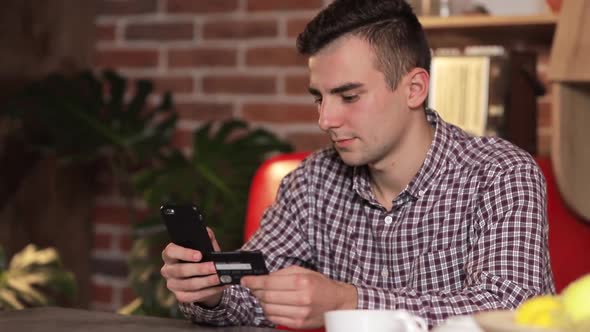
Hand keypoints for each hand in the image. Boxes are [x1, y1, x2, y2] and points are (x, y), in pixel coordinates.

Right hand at [160, 228, 227, 306]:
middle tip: (215, 267)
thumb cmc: (201, 260)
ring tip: (220, 277)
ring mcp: (172, 284)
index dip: (184, 253)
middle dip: (200, 269)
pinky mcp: (180, 296)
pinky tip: (220, 286)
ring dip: (207, 281)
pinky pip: (194, 296)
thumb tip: (208, 232)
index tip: (199, 255)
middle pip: (181, 270)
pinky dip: (209, 291)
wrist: (201, 279)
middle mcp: (167, 270)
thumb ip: (205, 240)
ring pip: (189, 284)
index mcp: (170, 255)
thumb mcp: (204, 249)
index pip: (171, 252)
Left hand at [241, 265, 356, 328]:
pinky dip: (269, 311)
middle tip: (252, 287)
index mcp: (302, 282)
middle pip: (267, 296)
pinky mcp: (298, 324)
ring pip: (268, 309)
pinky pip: (274, 318)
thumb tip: (262, 278)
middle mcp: (301, 298)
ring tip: (263, 296)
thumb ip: (282, 274)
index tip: (246, 280)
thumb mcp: (303, 272)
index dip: (254, 282)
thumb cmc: (320, 285)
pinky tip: (272, 305)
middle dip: (255, 291)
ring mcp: (300, 313)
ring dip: (261, 302)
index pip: (269, 282)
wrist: (337, 302)